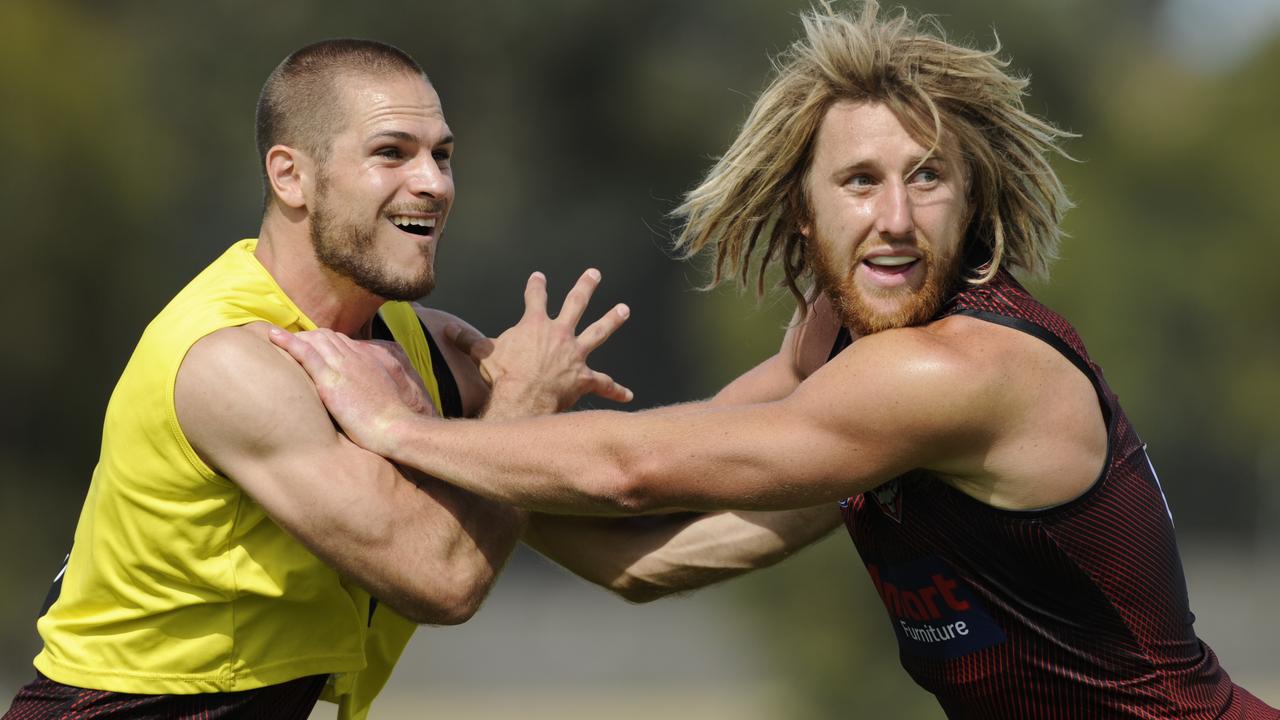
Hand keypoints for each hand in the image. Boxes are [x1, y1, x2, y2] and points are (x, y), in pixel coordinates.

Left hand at [268, 327, 437, 456]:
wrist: (397, 427)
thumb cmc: (392, 421)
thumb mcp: (385, 397)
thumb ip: (370, 389)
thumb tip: (362, 397)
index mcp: (368, 360)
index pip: (341, 341)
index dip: (323, 342)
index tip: (310, 348)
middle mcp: (355, 358)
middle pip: (326, 336)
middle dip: (306, 337)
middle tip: (287, 344)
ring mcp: (342, 367)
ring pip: (315, 340)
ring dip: (294, 337)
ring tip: (274, 339)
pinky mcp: (331, 381)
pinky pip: (307, 354)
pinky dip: (288, 342)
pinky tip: (273, 335)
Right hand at [447, 269, 632, 417]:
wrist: (522, 399)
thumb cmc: (502, 376)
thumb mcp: (482, 354)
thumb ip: (466, 340)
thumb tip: (445, 329)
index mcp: (535, 325)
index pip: (535, 298)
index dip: (537, 286)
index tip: (539, 277)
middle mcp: (560, 334)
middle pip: (576, 303)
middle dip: (585, 287)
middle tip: (594, 274)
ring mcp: (575, 355)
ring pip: (598, 332)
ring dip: (612, 320)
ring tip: (624, 309)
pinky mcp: (584, 379)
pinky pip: (603, 383)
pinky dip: (616, 389)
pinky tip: (628, 395)